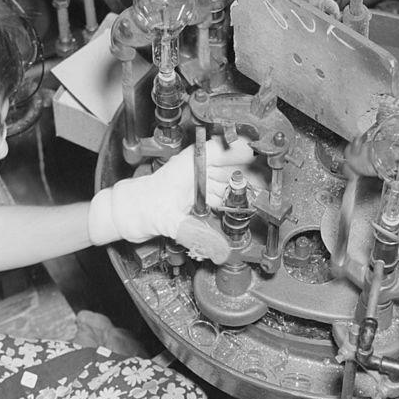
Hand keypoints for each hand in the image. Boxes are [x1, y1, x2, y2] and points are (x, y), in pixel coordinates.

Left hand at [88, 137, 254, 260]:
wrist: (126, 214)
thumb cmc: (139, 206)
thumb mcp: (168, 221)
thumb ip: (196, 236)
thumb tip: (220, 250)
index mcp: (192, 163)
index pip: (227, 149)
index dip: (249, 151)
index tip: (268, 157)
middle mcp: (198, 169)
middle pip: (235, 167)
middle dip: (254, 176)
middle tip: (272, 189)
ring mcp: (200, 182)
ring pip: (232, 183)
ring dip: (247, 191)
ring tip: (264, 201)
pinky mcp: (200, 196)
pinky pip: (224, 196)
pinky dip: (235, 203)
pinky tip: (245, 210)